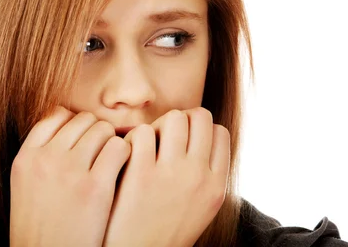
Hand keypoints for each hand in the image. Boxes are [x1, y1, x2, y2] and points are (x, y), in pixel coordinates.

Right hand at [9, 106, 130, 246]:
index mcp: (25, 158)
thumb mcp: (26, 186)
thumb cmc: (42, 229)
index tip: (83, 140)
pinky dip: (126, 154)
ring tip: (112, 162)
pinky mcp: (95, 187)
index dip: (75, 124)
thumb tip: (69, 127)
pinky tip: (123, 170)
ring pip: (103, 129)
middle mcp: (45, 159)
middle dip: (96, 132)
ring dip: (112, 142)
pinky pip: (119, 148)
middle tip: (102, 153)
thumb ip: (42, 156)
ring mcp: (69, 172)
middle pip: (82, 120)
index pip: (55, 115)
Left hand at [103, 107, 229, 246]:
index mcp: (216, 185)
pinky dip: (133, 138)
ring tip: (147, 143)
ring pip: (174, 117)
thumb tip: (203, 136)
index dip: (200, 130)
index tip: (184, 140)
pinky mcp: (140, 175)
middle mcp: (198, 177)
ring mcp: (171, 174)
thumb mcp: (201, 207)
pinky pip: (143, 132)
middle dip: (181, 120)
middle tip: (164, 137)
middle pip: (200, 116)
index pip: (219, 132)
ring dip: (159, 125)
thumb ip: (206, 174)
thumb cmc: (165, 230)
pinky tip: (128, 153)